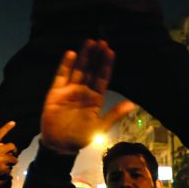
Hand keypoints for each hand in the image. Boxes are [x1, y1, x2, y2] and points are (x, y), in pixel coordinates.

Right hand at [0, 124, 17, 187]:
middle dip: (14, 150)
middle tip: (13, 153)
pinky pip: (10, 169)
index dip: (7, 127)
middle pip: (12, 146)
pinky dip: (8, 172)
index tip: (13, 122)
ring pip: (14, 158)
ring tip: (10, 165)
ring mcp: (2, 159)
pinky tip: (4, 175)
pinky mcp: (5, 168)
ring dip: (13, 162)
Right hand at [40, 41, 133, 155]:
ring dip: (84, 56)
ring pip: (78, 69)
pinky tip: (71, 53)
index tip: (111, 51)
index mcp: (95, 99)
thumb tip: (131, 104)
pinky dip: (65, 65)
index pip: (102, 78)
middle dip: (96, 56)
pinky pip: (61, 76)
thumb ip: (114, 114)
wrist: (59, 146)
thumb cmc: (80, 138)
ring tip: (90, 42)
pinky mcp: (56, 92)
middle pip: (91, 70)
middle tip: (102, 41)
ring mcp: (69, 90)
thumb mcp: (100, 127)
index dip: (106, 65)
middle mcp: (83, 91)